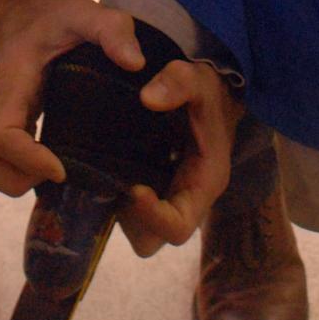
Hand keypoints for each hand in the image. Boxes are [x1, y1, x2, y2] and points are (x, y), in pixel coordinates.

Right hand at [0, 0, 143, 195]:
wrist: (23, 18)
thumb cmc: (54, 18)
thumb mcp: (86, 14)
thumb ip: (112, 29)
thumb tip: (136, 64)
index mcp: (14, 86)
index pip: (0, 136)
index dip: (27, 159)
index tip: (61, 168)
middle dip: (18, 178)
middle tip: (61, 170)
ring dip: (14, 181)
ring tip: (56, 170)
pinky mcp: (1, 131)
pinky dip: (16, 177)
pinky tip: (50, 166)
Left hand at [118, 60, 243, 257]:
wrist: (214, 95)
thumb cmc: (209, 93)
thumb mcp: (199, 80)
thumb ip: (178, 83)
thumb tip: (147, 98)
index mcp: (203, 185)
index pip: (178, 228)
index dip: (152, 217)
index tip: (133, 188)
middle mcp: (185, 199)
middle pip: (151, 239)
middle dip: (129, 218)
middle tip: (117, 182)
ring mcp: (168, 196)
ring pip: (136, 227)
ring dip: (118, 206)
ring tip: (106, 171)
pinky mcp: (154, 187)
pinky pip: (130, 207)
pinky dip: (115, 193)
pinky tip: (104, 162)